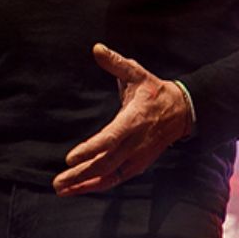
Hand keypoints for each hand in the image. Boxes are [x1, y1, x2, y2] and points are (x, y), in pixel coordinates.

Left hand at [52, 43, 193, 196]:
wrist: (181, 112)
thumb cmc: (154, 91)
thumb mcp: (137, 73)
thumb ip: (116, 63)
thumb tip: (97, 48)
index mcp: (133, 121)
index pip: (109, 139)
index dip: (90, 150)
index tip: (70, 158)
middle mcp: (135, 143)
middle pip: (105, 163)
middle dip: (80, 174)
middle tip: (58, 181)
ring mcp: (137, 157)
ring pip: (109, 175)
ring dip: (85, 184)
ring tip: (62, 189)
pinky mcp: (138, 165)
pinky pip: (116, 179)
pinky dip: (98, 185)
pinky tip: (81, 188)